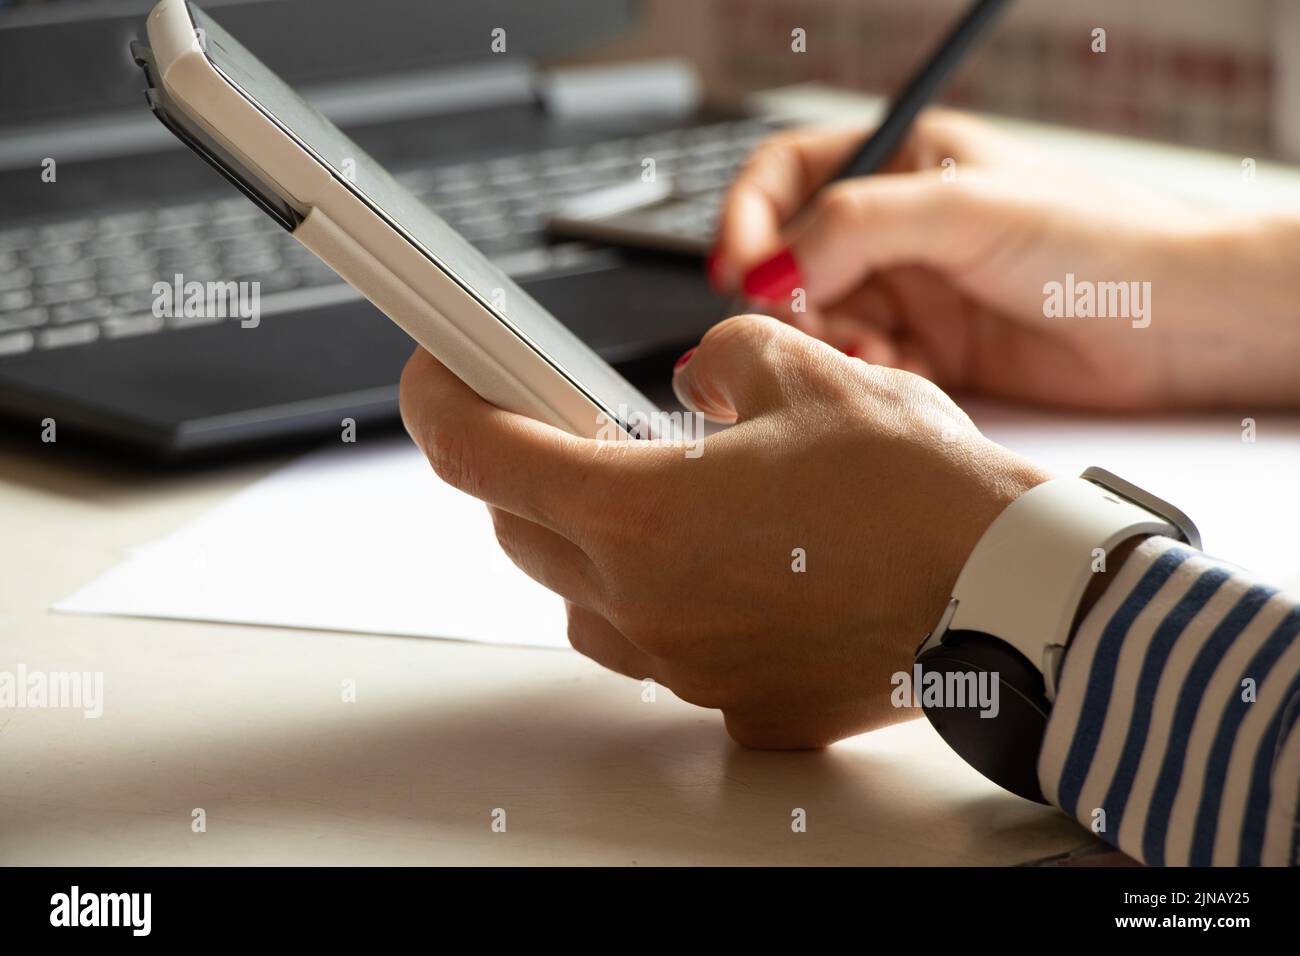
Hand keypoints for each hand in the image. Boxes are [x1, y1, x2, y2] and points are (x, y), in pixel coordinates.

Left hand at [400, 316, 1048, 747]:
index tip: (435, 378)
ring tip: (667, 498)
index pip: (483, 455)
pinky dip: (671, 603)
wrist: (1011, 596)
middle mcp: (648, 605)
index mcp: (641, 514)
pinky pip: (665, 650)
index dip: (442, 404)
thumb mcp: (804, 371)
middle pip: (524, 532)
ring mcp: (690, 667)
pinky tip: (732, 566)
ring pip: (587, 599)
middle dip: (530, 470)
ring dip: (597, 544)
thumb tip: (699, 380)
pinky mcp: (741, 704)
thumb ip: (719, 360)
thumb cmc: (919, 492)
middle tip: (570, 424)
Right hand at [711, 110, 1299, 410]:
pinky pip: (864, 364)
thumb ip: (854, 226)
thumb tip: (770, 267)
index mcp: (902, 165)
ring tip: (871, 349)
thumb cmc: (1098, 241)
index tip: (739, 267)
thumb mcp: (961, 208)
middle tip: (809, 321)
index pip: (789, 177)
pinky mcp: (931, 351)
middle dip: (792, 295)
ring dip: (832, 339)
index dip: (750, 217)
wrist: (1176, 326)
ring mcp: (915, 291)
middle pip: (795, 258)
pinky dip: (868, 373)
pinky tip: (903, 372)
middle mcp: (900, 227)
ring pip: (825, 319)